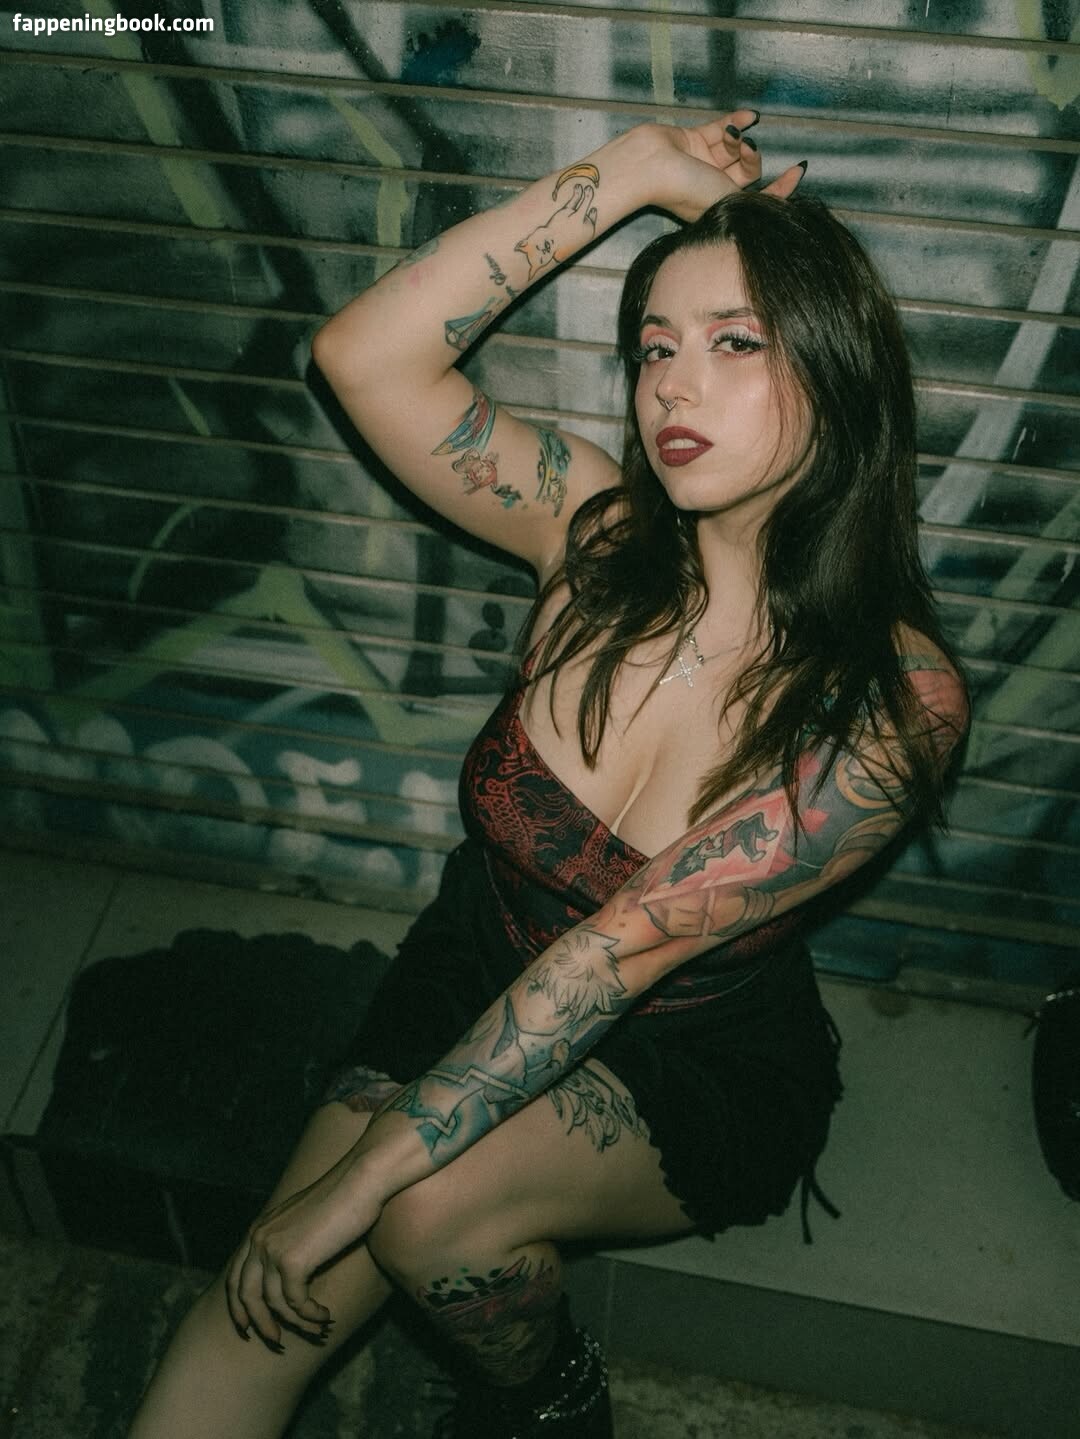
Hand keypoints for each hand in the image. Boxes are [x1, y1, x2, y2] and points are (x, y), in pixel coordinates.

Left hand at [225, 1150, 381, 1346]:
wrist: (360, 1180)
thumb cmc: (342, 1197)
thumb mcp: (304, 1219)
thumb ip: (288, 1241)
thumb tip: (289, 1274)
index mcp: (259, 1228)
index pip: (234, 1277)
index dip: (238, 1307)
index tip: (247, 1328)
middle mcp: (258, 1238)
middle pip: (246, 1296)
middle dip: (259, 1323)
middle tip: (276, 1341)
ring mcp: (272, 1249)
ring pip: (274, 1304)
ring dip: (297, 1322)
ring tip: (318, 1328)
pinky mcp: (292, 1260)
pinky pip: (296, 1303)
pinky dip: (311, 1315)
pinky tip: (326, 1315)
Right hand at [635, 110, 803, 221]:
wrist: (648, 168)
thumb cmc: (685, 191)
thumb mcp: (730, 202)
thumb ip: (761, 200)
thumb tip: (788, 192)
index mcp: (720, 209)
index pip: (758, 200)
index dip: (781, 187)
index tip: (798, 169)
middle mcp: (711, 188)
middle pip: (746, 171)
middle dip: (752, 157)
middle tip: (748, 148)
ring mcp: (702, 163)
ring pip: (734, 148)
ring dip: (739, 139)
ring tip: (732, 136)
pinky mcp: (692, 140)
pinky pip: (720, 128)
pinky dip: (735, 122)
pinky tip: (750, 116)